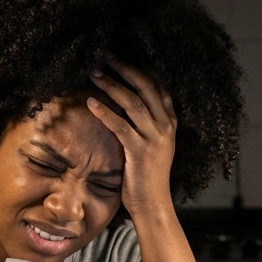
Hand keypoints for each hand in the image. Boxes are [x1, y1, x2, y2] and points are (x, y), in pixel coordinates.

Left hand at [87, 59, 177, 218]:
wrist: (153, 204)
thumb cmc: (148, 176)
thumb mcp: (154, 145)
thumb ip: (146, 125)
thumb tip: (127, 105)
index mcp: (170, 122)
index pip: (159, 86)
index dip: (141, 69)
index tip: (123, 58)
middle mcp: (165, 126)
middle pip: (146, 87)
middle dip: (125, 69)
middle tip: (106, 57)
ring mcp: (154, 138)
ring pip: (132, 102)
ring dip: (112, 85)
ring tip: (94, 74)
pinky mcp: (139, 150)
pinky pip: (120, 125)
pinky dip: (104, 111)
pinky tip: (91, 102)